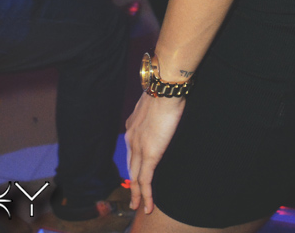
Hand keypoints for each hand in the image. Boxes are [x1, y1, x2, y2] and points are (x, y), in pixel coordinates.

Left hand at [125, 93, 184, 214]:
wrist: (164, 89)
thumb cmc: (164, 90)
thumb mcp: (155, 102)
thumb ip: (154, 112)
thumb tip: (161, 113)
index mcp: (132, 125)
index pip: (131, 149)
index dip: (133, 162)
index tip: (136, 171)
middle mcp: (130, 137)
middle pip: (130, 166)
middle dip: (132, 183)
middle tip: (134, 196)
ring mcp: (138, 147)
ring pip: (135, 177)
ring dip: (137, 193)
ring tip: (138, 205)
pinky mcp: (149, 155)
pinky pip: (145, 180)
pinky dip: (146, 195)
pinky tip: (147, 206)